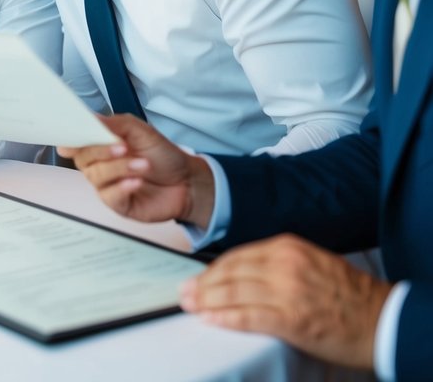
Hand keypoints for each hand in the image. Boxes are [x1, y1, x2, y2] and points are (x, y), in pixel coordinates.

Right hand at [57, 114, 213, 225]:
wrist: (187, 181)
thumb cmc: (163, 155)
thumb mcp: (142, 131)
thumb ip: (115, 124)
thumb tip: (91, 119)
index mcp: (101, 145)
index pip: (77, 142)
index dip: (71, 139)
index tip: (73, 138)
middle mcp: (100, 165)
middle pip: (83, 158)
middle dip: (101, 151)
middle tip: (123, 147)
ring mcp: (107, 185)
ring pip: (97, 176)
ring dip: (119, 168)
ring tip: (143, 165)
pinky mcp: (117, 203)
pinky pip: (109, 196)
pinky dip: (121, 187)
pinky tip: (136, 182)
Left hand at [181, 234, 390, 369]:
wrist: (382, 319)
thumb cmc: (347, 295)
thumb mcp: (309, 262)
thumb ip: (276, 264)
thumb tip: (238, 275)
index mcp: (287, 247)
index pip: (236, 256)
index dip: (211, 270)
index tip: (194, 279)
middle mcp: (285, 264)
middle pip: (230, 273)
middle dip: (202, 285)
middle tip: (184, 294)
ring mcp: (288, 291)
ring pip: (233, 293)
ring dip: (207, 301)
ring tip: (191, 307)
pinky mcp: (293, 319)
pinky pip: (248, 317)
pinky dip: (225, 318)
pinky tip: (210, 320)